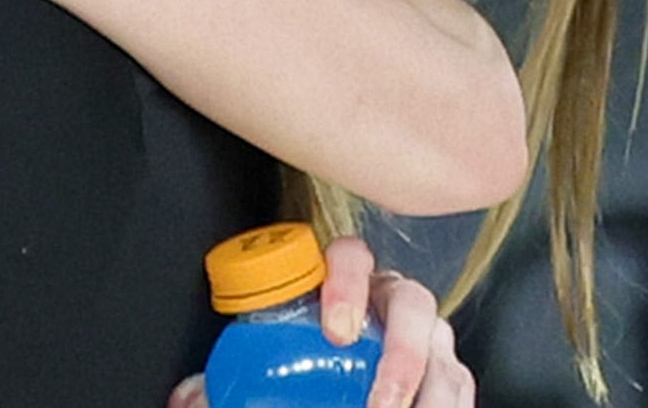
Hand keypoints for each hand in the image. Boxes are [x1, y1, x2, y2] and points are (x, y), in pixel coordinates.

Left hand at [166, 236, 473, 407]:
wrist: (340, 364)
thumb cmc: (299, 350)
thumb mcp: (266, 353)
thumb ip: (230, 373)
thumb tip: (188, 398)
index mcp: (345, 278)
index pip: (353, 255)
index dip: (347, 283)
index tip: (336, 331)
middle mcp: (392, 297)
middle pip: (414, 303)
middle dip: (403, 353)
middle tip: (380, 398)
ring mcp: (426, 332)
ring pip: (444, 350)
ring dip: (434, 391)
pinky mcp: (445, 367)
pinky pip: (458, 382)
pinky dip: (451, 405)